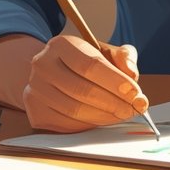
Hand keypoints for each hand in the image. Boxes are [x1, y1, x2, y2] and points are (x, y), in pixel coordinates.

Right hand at [22, 36, 149, 132]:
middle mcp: (42, 65)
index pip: (90, 64)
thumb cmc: (84, 62)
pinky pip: (66, 124)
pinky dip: (90, 125)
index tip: (135, 93)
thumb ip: (123, 57)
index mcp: (61, 44)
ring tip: (122, 114)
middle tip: (133, 108)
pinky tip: (104, 119)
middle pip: (82, 90)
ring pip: (74, 110)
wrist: (53, 73)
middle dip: (113, 102)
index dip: (115, 81)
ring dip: (104, 116)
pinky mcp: (35, 111)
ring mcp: (35, 89)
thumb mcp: (104, 51)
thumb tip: (132, 73)